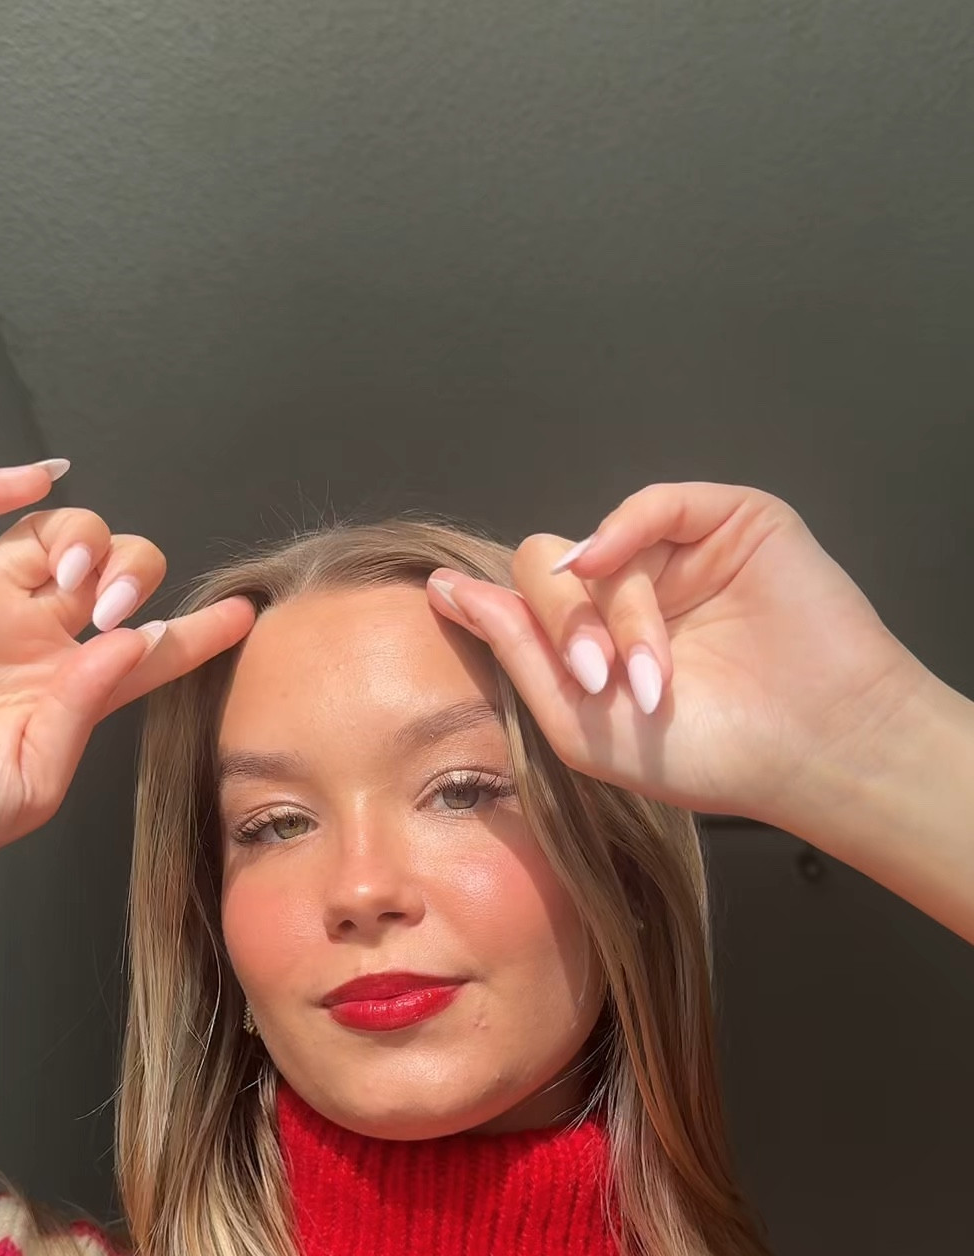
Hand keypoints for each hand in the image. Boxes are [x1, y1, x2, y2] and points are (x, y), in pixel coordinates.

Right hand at [0, 462, 253, 881]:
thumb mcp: (28, 786)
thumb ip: (83, 711)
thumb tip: (130, 645)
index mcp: (60, 697)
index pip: (147, 653)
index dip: (199, 632)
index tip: (244, 614)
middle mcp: (22, 644)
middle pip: (109, 576)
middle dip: (130, 574)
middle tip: (111, 610)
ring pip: (50, 535)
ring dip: (81, 536)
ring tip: (72, 577)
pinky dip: (1, 484)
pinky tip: (40, 480)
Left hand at [425, 481, 926, 828]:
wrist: (809, 750)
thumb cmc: (707, 753)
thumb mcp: (584, 724)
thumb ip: (520, 654)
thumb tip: (453, 591)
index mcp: (595, 640)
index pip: (525, 603)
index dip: (498, 613)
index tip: (445, 600)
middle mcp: (631, 591)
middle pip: (549, 569)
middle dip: (564, 626)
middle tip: (601, 682)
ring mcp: (680, 552)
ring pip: (602, 547)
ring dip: (616, 615)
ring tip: (652, 680)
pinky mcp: (731, 521)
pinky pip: (656, 501)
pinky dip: (623, 528)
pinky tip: (613, 568)